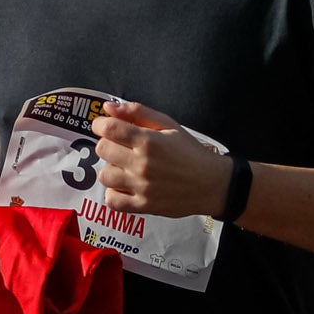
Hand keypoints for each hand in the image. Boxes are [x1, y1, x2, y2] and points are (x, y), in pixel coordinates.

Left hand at [91, 100, 229, 216]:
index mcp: (148, 141)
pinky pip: (112, 201)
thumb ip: (138, 112)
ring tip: (125, 169)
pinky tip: (125, 187)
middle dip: (108, 145)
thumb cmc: (190, 151)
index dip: (101, 125)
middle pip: (102, 150)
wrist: (212, 183)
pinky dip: (114, 194)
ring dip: (111, 169)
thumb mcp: (169, 125)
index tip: (106, 127)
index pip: (108, 128)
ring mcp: (141, 187)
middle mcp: (142, 164)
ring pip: (104, 175)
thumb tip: (108, 107)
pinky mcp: (143, 206)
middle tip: (121, 148)